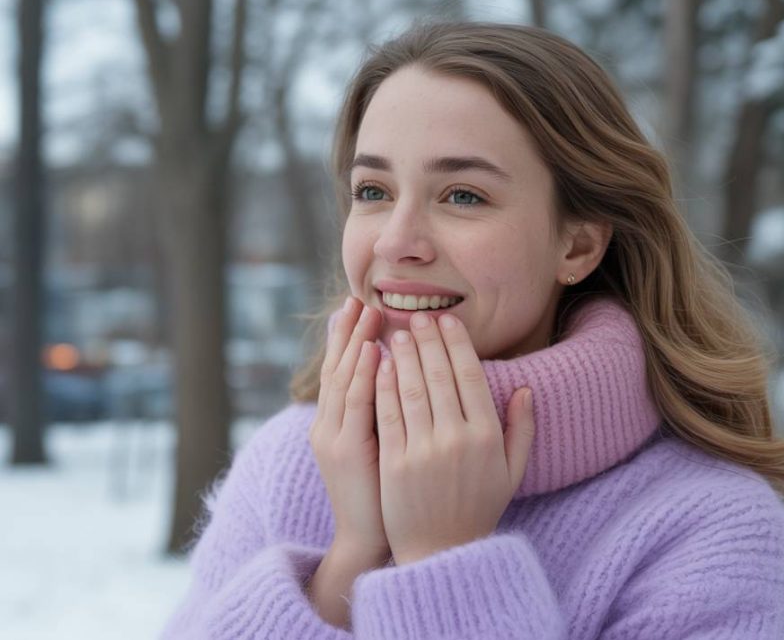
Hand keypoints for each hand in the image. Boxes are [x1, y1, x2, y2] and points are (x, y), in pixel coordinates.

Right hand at [310, 297, 389, 557]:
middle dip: (347, 331)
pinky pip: (354, 405)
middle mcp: (328, 424)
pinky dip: (361, 375)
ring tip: (366, 311)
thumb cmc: (385, 493)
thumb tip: (402, 374)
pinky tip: (372, 351)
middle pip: (336, 367)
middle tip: (358, 297)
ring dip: (354, 342)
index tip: (360, 307)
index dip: (349, 338)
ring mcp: (333, 436)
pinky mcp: (345, 449)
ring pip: (342, 378)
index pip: (342, 370)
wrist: (369, 538)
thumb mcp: (381, 446)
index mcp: (337, 423)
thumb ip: (385, 411)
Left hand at [374, 310, 534, 565]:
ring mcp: (424, 451)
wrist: (442, 553)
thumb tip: (525, 388)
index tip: (447, 321)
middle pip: (440, 376)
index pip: (470, 377)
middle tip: (418, 317)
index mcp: (487, 437)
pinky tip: (380, 366)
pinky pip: (389, 414)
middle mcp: (457, 439)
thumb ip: (523, 429)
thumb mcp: (512, 472)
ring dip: (404, 356)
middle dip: (428, 341)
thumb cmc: (478, 509)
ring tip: (396, 333)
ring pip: (412, 390)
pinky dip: (384, 386)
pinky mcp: (395, 463)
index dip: (457, 345)